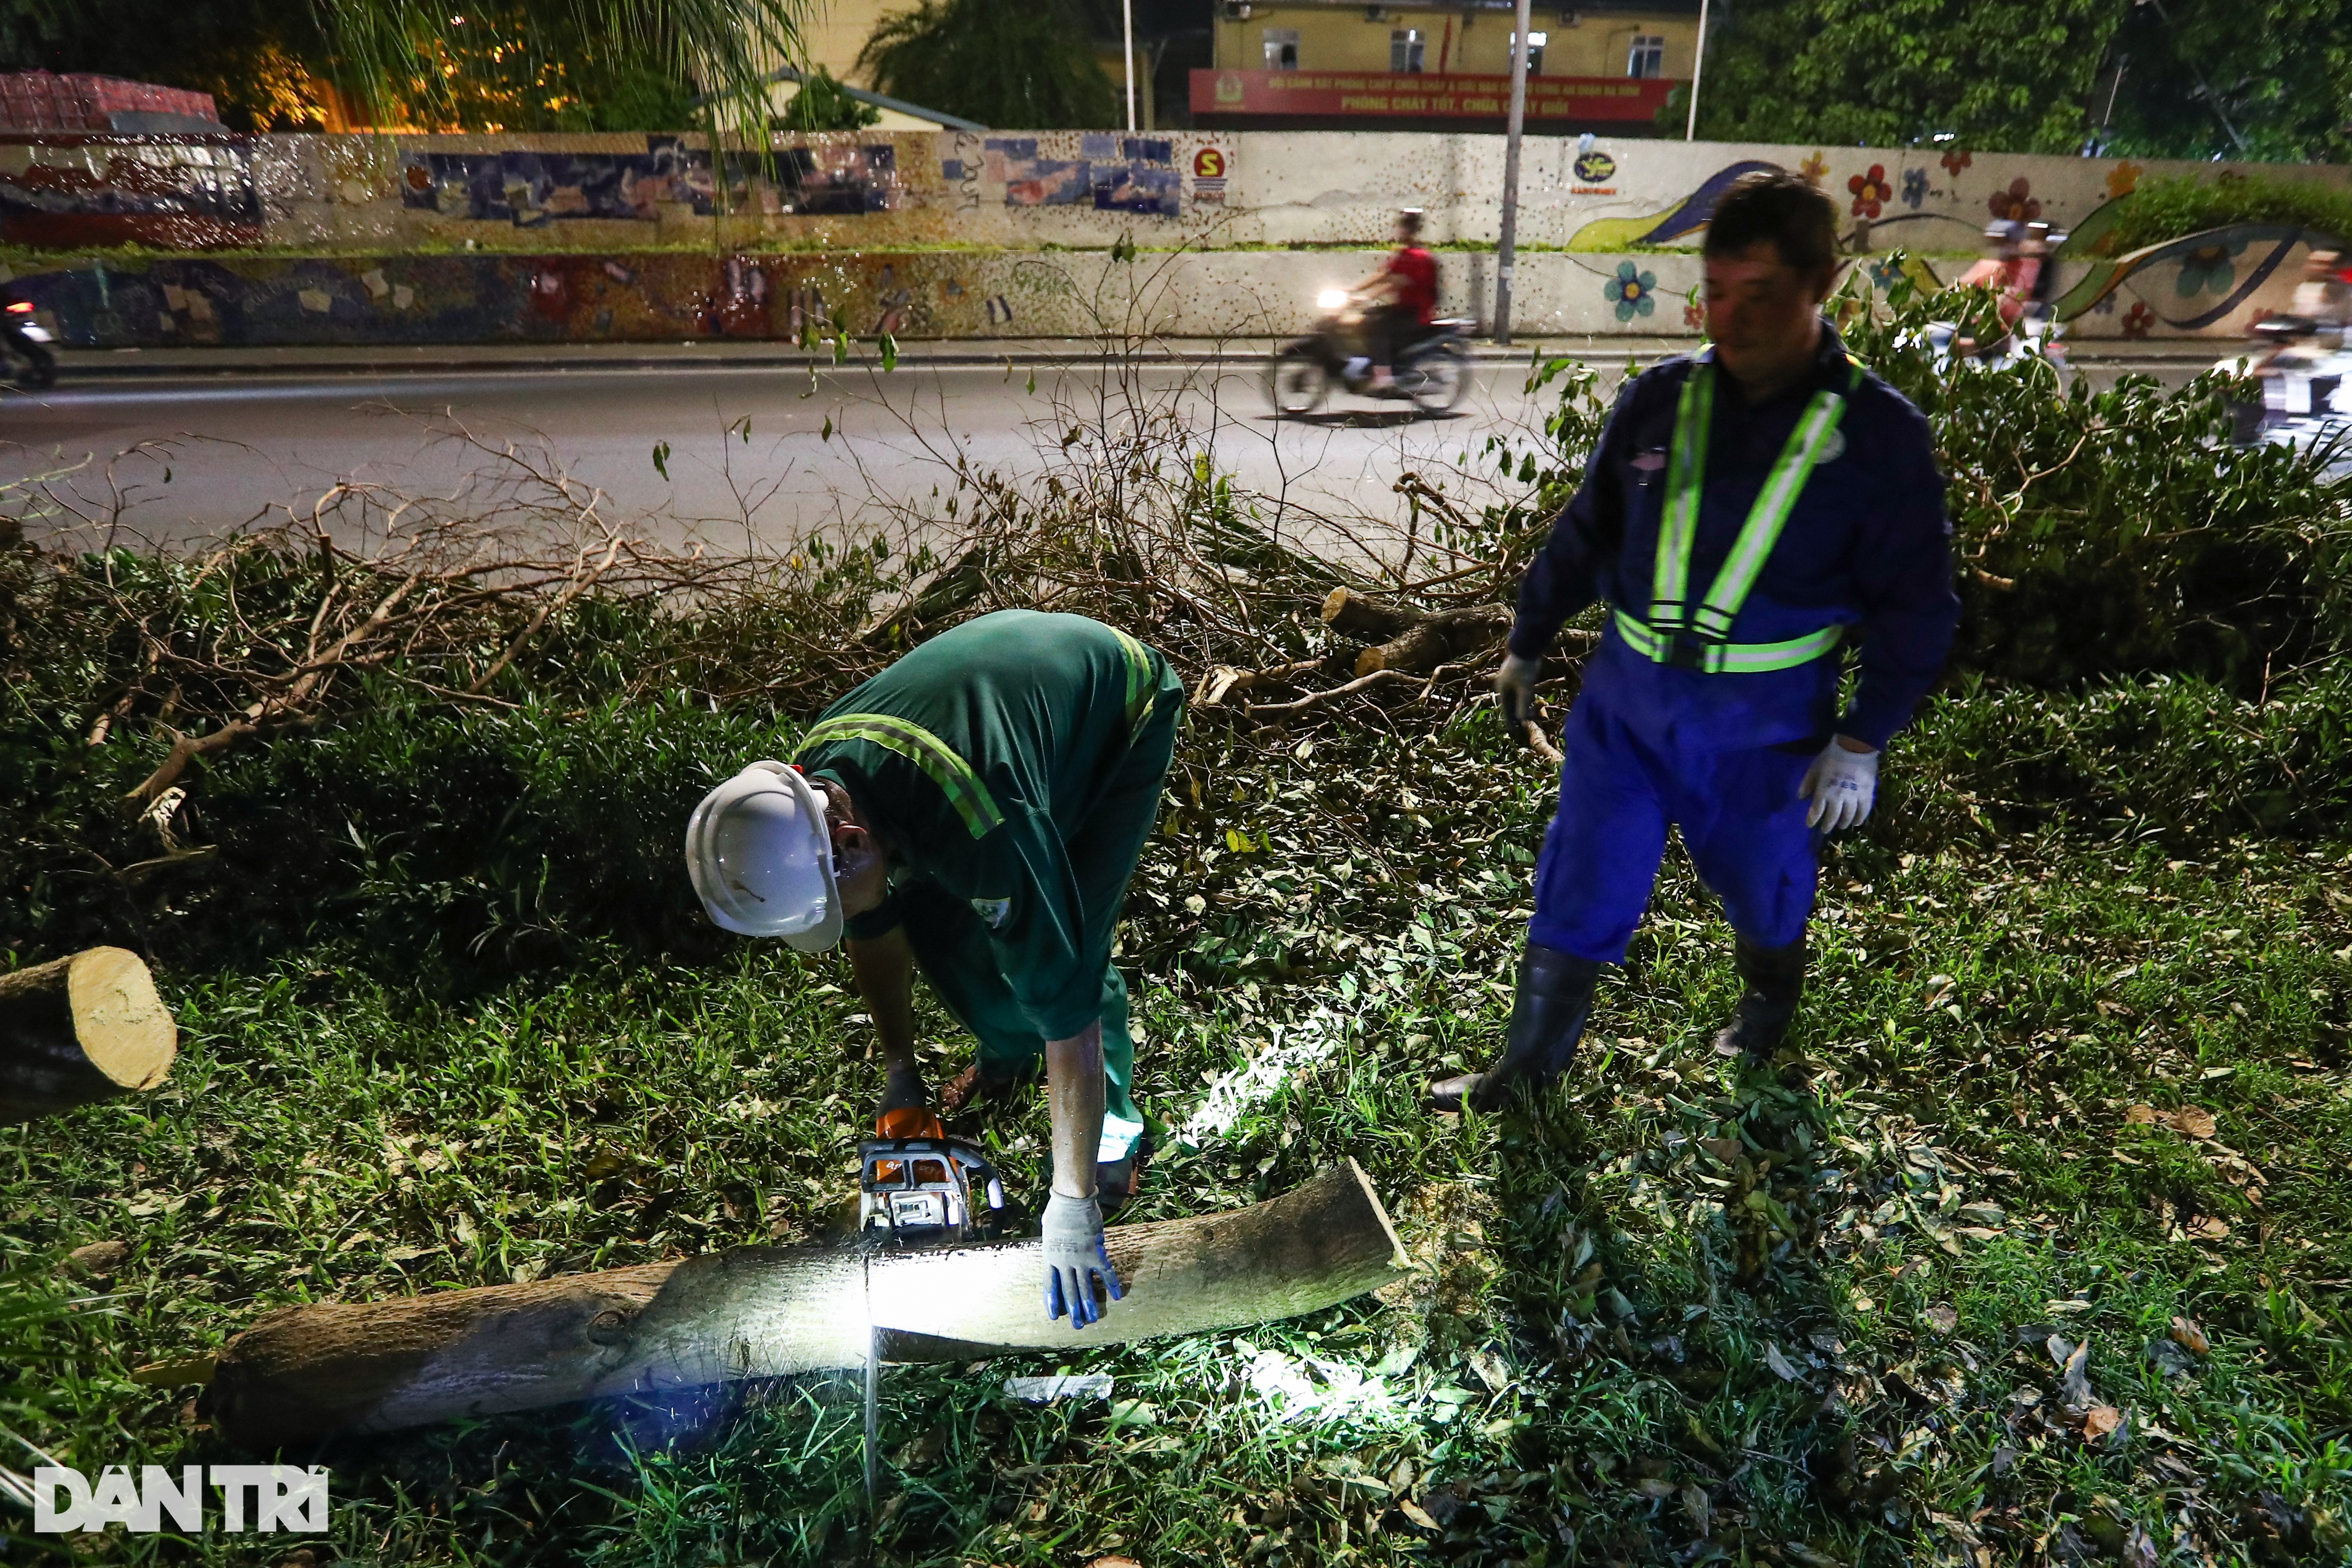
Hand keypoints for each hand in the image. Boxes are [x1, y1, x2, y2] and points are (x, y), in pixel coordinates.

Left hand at [1041, 1191, 1121, 1327]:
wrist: (1072, 1200)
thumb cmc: (1057, 1210)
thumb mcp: (1048, 1229)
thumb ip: (1051, 1241)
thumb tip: (1052, 1240)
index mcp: (1050, 1257)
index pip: (1050, 1285)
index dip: (1052, 1301)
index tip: (1054, 1316)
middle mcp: (1065, 1262)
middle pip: (1068, 1291)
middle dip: (1073, 1310)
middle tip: (1077, 1325)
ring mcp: (1081, 1259)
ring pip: (1085, 1287)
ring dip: (1089, 1304)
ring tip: (1092, 1319)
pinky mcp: (1096, 1252)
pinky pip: (1105, 1272)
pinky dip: (1112, 1284)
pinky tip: (1117, 1296)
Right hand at [1495, 653, 1542, 729]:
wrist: (1527, 647)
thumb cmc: (1524, 669)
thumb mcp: (1525, 689)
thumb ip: (1523, 705)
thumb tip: (1522, 721)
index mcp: (1502, 689)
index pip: (1505, 709)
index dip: (1509, 720)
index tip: (1514, 730)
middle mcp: (1504, 685)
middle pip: (1509, 704)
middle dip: (1515, 715)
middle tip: (1521, 726)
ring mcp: (1510, 680)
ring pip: (1515, 697)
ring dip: (1521, 706)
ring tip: (1527, 716)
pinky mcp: (1517, 675)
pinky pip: (1519, 690)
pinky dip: (1524, 698)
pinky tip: (1531, 702)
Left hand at [1801, 738, 1879, 831]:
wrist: (1855, 747)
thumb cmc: (1831, 756)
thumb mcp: (1815, 768)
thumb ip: (1808, 784)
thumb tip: (1801, 798)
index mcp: (1823, 791)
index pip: (1816, 811)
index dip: (1812, 820)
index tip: (1810, 825)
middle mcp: (1838, 798)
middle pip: (1832, 817)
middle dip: (1827, 825)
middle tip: (1825, 830)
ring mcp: (1854, 798)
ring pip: (1848, 817)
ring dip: (1843, 823)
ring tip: (1841, 826)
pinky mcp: (1867, 795)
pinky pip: (1864, 811)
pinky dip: (1860, 819)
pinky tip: (1856, 823)